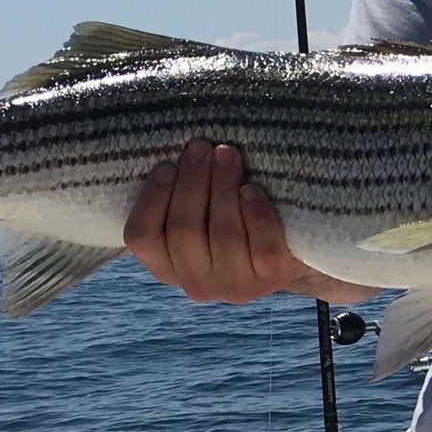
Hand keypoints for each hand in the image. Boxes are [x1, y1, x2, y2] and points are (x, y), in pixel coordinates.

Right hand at [125, 140, 357, 304]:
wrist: (290, 245)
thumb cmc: (234, 215)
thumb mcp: (201, 210)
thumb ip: (182, 192)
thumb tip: (177, 149)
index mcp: (166, 266)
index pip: (142, 237)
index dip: (152, 199)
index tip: (167, 164)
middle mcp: (197, 282)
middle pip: (184, 230)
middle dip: (193, 182)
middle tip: (201, 146)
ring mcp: (235, 285)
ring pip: (223, 234)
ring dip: (223, 187)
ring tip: (227, 153)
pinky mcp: (271, 278)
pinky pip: (262, 245)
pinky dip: (256, 213)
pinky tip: (252, 190)